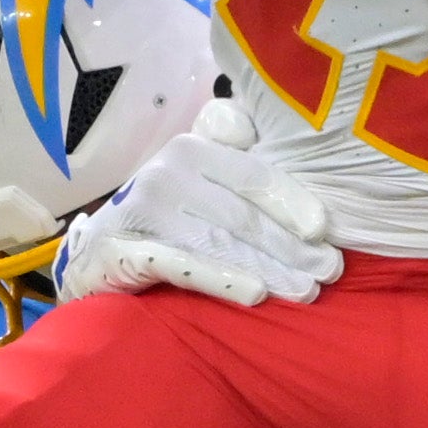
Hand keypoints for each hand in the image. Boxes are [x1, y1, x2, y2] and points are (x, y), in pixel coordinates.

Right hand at [54, 102, 339, 308]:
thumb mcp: (198, 174)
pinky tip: (255, 296)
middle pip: (242, 214)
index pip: (253, 175)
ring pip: (220, 242)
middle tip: (329, 271)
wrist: (98, 253)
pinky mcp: (123, 250)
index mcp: (192, 148)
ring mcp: (142, 211)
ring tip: (306, 291)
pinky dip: (222, 279)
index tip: (323, 230)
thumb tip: (282, 132)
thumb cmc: (167, 214)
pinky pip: (182, 266)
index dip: (291, 202)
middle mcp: (165, 172)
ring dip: (269, 269)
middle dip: (291, 246)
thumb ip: (235, 151)